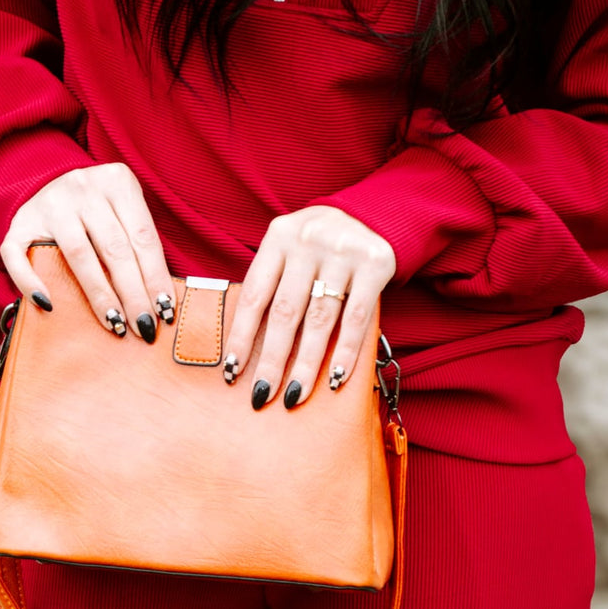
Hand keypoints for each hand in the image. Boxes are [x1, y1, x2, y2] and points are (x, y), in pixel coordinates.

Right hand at [0, 163, 176, 342]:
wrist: (48, 181)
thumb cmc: (98, 210)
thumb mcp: (124, 211)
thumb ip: (138, 244)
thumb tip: (160, 301)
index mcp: (117, 181)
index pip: (143, 237)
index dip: (156, 277)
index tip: (165, 312)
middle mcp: (82, 187)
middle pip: (115, 248)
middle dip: (133, 293)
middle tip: (144, 327)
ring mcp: (49, 203)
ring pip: (78, 255)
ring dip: (100, 294)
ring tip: (114, 324)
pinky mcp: (18, 222)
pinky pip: (18, 256)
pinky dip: (31, 282)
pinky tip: (49, 306)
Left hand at [226, 207, 396, 407]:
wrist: (372, 213)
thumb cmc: (317, 245)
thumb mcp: (288, 248)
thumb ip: (272, 283)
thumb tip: (248, 347)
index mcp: (278, 238)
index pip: (254, 295)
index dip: (242, 336)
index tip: (233, 371)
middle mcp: (307, 241)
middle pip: (285, 312)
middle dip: (272, 359)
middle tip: (262, 395)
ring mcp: (342, 252)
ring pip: (320, 320)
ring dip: (307, 364)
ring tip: (294, 395)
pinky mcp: (374, 265)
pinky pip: (357, 318)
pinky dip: (346, 352)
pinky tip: (335, 379)